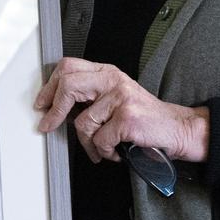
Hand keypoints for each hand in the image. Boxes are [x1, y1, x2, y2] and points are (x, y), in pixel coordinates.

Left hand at [33, 58, 208, 164]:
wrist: (177, 129)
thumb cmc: (145, 119)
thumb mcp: (117, 98)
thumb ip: (91, 96)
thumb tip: (56, 105)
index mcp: (108, 72)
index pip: (69, 67)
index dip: (50, 86)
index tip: (42, 103)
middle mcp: (113, 80)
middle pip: (69, 85)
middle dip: (54, 110)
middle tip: (48, 125)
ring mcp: (121, 97)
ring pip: (82, 122)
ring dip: (89, 144)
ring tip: (101, 148)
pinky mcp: (127, 117)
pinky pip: (100, 140)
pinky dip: (105, 152)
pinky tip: (116, 151)